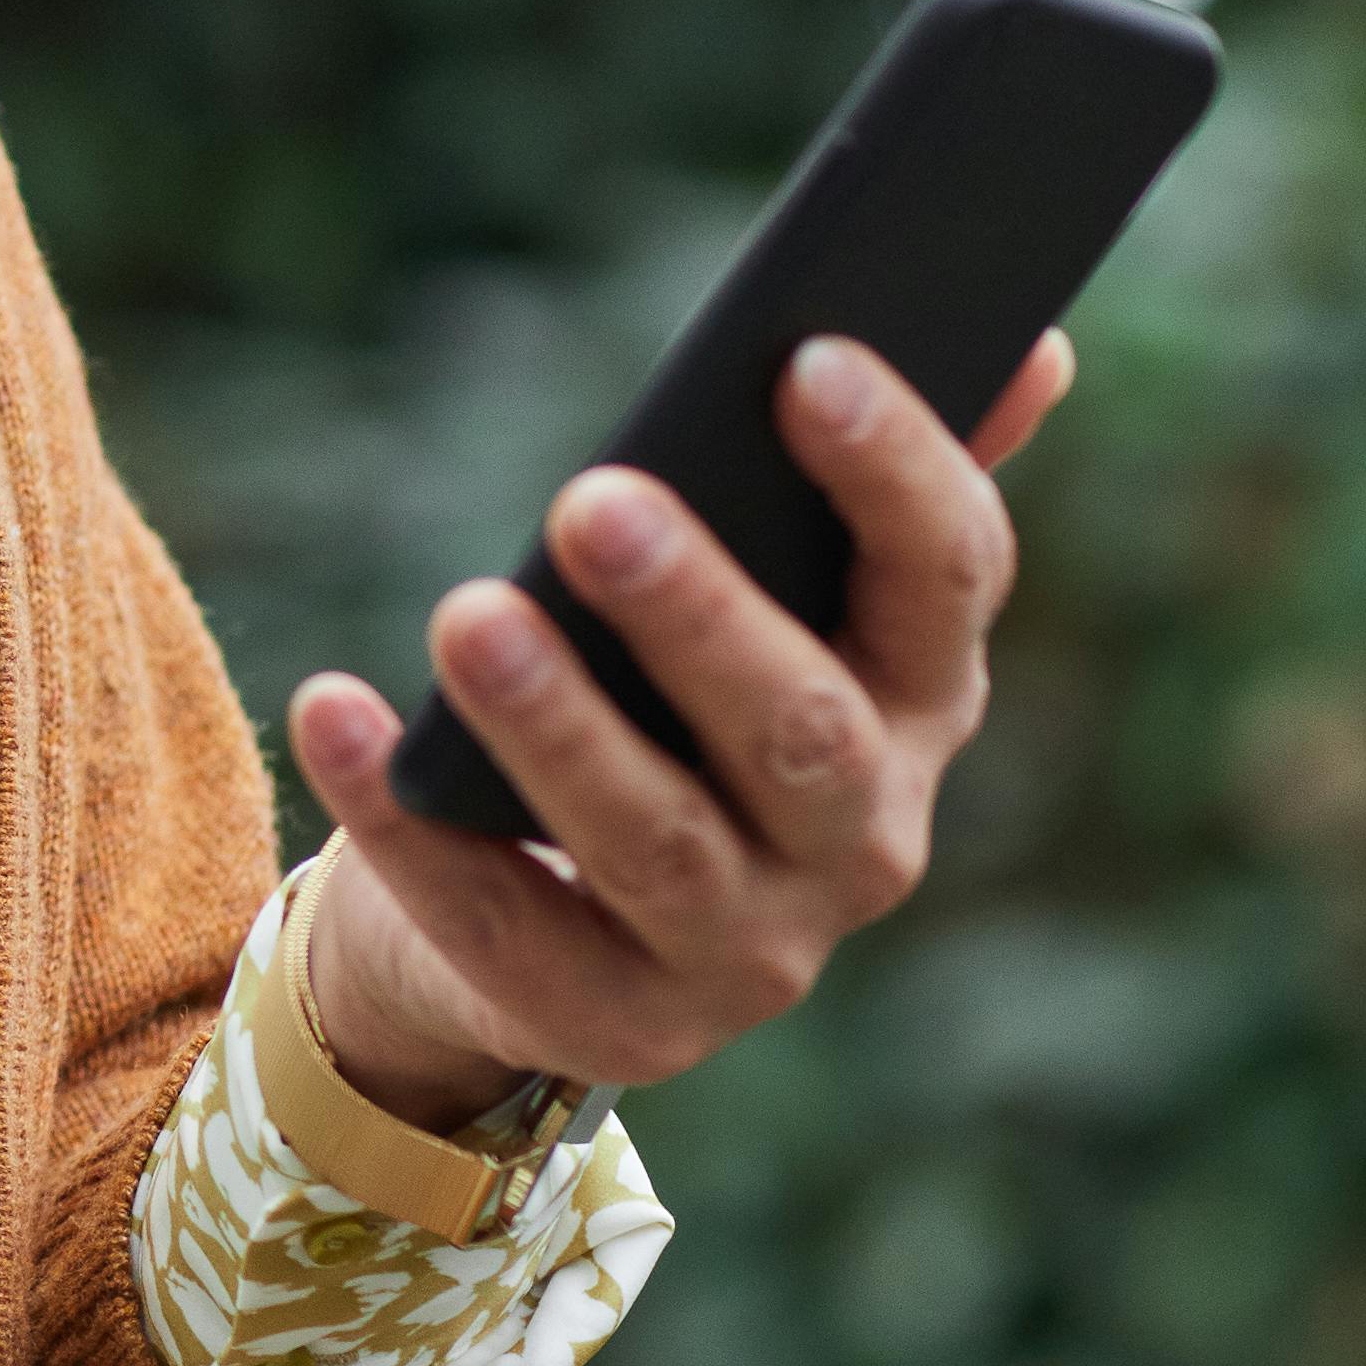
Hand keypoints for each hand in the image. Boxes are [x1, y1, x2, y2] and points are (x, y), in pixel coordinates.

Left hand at [282, 332, 1073, 1131]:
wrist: (556, 933)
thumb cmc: (675, 709)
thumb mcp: (785, 606)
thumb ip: (885, 486)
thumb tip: (1031, 342)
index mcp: (922, 702)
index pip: (948, 581)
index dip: (893, 473)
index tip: (805, 357)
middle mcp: (864, 841)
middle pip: (802, 729)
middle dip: (701, 614)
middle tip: (593, 499)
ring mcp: (746, 952)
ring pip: (653, 840)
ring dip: (557, 725)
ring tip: (463, 616)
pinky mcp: (614, 1022)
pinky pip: (498, 920)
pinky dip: (408, 820)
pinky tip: (333, 711)